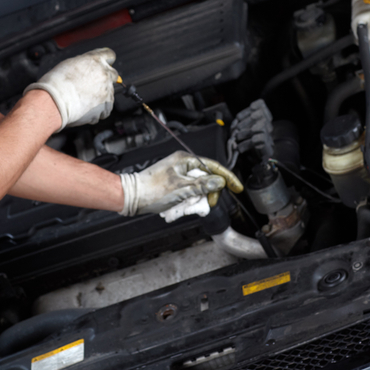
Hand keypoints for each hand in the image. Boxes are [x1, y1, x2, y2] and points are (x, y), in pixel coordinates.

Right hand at [25, 48, 117, 129]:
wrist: (54, 101)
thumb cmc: (56, 83)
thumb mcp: (70, 64)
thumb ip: (85, 64)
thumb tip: (89, 67)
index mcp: (95, 60)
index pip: (109, 55)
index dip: (106, 61)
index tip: (104, 65)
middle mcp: (104, 73)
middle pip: (113, 74)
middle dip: (105, 79)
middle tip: (92, 86)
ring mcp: (106, 90)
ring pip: (109, 93)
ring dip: (100, 96)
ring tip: (83, 100)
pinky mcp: (106, 106)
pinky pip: (106, 108)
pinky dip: (98, 111)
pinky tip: (86, 109)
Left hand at [119, 151, 243, 217]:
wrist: (131, 198)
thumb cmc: (151, 191)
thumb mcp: (181, 189)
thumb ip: (203, 185)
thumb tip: (219, 181)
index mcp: (185, 160)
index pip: (213, 166)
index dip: (227, 178)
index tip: (237, 187)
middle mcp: (182, 165)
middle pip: (206, 179)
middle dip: (208, 194)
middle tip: (208, 204)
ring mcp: (177, 175)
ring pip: (196, 189)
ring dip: (194, 201)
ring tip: (185, 208)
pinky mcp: (172, 185)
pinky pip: (187, 194)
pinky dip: (185, 203)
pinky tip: (177, 209)